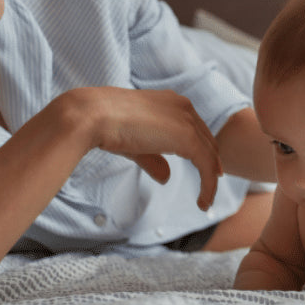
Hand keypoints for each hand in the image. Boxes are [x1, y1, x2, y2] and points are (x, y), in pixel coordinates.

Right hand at [60, 87, 222, 209]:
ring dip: (210, 181)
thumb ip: (153, 158)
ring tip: (205, 202)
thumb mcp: (135, 144)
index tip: (207, 169)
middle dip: (211, 164)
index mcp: (170, 102)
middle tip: (211, 187)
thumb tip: (166, 178)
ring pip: (209, 154)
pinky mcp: (187, 137)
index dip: (203, 150)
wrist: (93, 116)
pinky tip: (203, 202)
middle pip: (207, 140)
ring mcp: (187, 120)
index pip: (195, 128)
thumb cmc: (106, 127)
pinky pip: (206, 165)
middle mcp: (183, 107)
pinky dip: (208, 185)